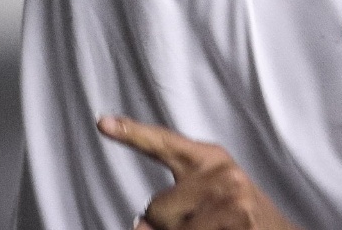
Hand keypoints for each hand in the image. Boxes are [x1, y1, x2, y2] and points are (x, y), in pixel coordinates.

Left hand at [97, 115, 300, 229]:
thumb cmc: (237, 218)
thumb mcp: (207, 200)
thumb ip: (172, 204)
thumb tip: (140, 225)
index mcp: (210, 159)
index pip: (164, 143)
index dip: (132, 133)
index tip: (103, 122)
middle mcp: (220, 173)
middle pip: (157, 207)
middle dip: (168, 225)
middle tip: (201, 224)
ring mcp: (230, 198)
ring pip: (170, 228)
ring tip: (213, 229)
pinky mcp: (238, 219)